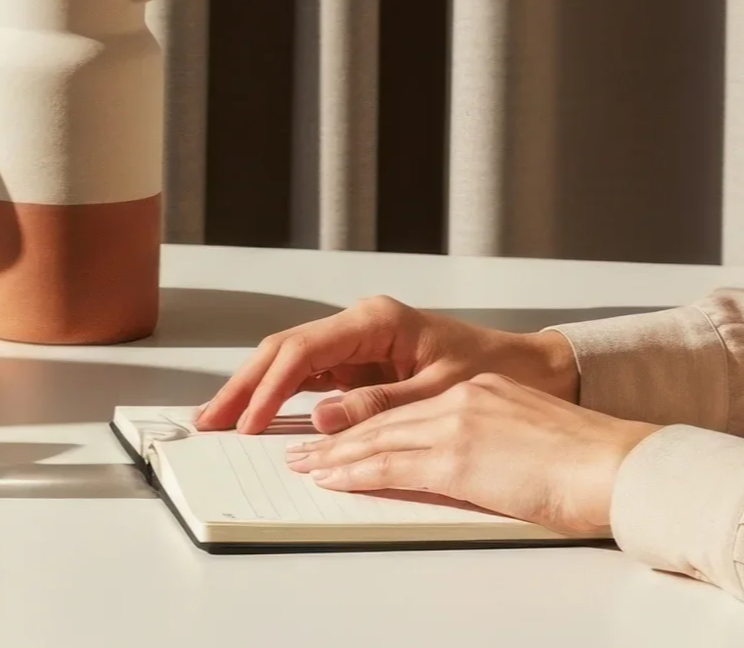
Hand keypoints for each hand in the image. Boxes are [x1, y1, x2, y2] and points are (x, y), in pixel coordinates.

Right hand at [197, 295, 579, 433]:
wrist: (534, 369)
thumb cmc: (498, 372)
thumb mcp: (441, 392)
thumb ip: (380, 405)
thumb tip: (323, 417)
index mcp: (376, 321)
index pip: (304, 352)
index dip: (269, 388)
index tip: (249, 421)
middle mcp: (359, 326)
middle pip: (283, 352)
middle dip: (243, 386)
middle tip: (209, 418)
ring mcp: (357, 344)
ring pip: (288, 363)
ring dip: (254, 391)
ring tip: (220, 418)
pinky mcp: (361, 364)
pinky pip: (309, 379)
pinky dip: (280, 397)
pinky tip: (258, 416)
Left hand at [285, 372, 657, 534]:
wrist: (619, 464)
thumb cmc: (590, 462)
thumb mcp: (527, 436)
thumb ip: (489, 440)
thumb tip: (473, 464)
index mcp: (479, 393)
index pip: (407, 409)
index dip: (366, 423)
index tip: (338, 435)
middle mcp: (461, 400)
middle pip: (383, 420)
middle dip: (337, 437)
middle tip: (303, 449)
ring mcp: (457, 426)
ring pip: (379, 440)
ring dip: (335, 455)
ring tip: (305, 466)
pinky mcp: (458, 457)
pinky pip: (393, 465)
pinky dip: (356, 471)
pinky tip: (333, 478)